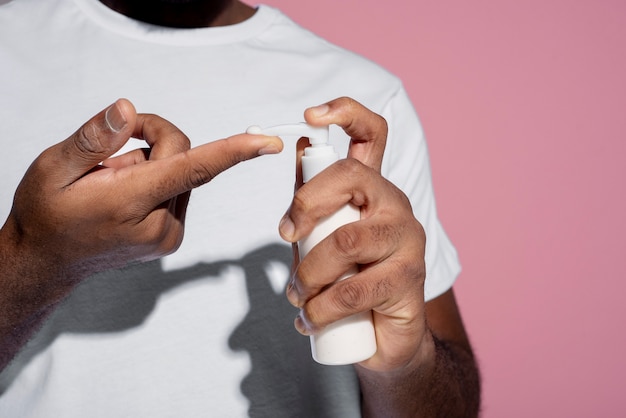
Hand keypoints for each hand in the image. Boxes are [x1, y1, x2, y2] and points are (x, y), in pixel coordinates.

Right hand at [2, 98, 282, 292]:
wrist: (46, 260)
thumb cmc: (46, 213)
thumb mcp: (52, 168)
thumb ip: (93, 139)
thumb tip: (130, 111)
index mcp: (129, 204)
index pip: (191, 169)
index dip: (234, 151)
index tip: (268, 142)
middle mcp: (159, 225)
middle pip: (185, 157)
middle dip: (155, 139)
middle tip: (114, 145)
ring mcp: (168, 235)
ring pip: (183, 172)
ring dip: (154, 163)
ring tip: (114, 180)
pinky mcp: (172, 237)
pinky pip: (179, 189)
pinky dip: (158, 181)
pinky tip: (127, 195)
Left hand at [278, 97, 428, 371]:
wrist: (383, 336)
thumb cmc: (348, 279)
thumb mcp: (323, 236)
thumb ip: (314, 200)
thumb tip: (298, 145)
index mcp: (373, 189)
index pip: (372, 134)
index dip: (346, 113)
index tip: (309, 115)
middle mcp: (395, 205)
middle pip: (351, 178)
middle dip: (305, 204)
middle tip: (286, 236)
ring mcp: (408, 240)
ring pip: (345, 242)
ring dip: (307, 274)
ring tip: (298, 296)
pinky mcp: (410, 279)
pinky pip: (353, 289)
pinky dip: (320, 308)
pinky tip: (312, 318)